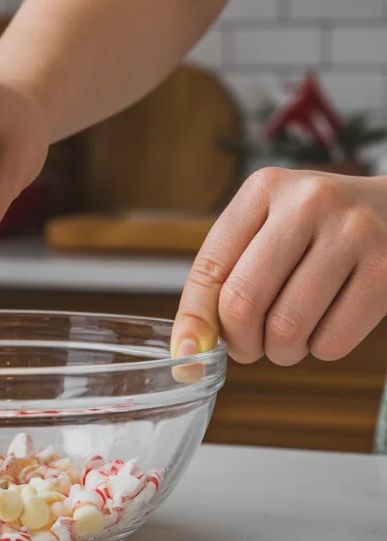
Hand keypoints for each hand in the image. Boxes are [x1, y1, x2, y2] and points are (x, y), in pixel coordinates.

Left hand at [172, 168, 386, 363]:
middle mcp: (308, 202)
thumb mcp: (268, 227)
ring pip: (287, 327)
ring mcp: (353, 234)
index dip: (194, 319)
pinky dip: (320, 349)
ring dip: (280, 351)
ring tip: (288, 338)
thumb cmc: (319, 228)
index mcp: (265, 188)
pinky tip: (326, 326)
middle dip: (241, 341)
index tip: (188, 352)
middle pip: (243, 301)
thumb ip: (225, 276)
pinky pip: (332, 341)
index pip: (210, 266)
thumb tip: (188, 347)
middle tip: (250, 346)